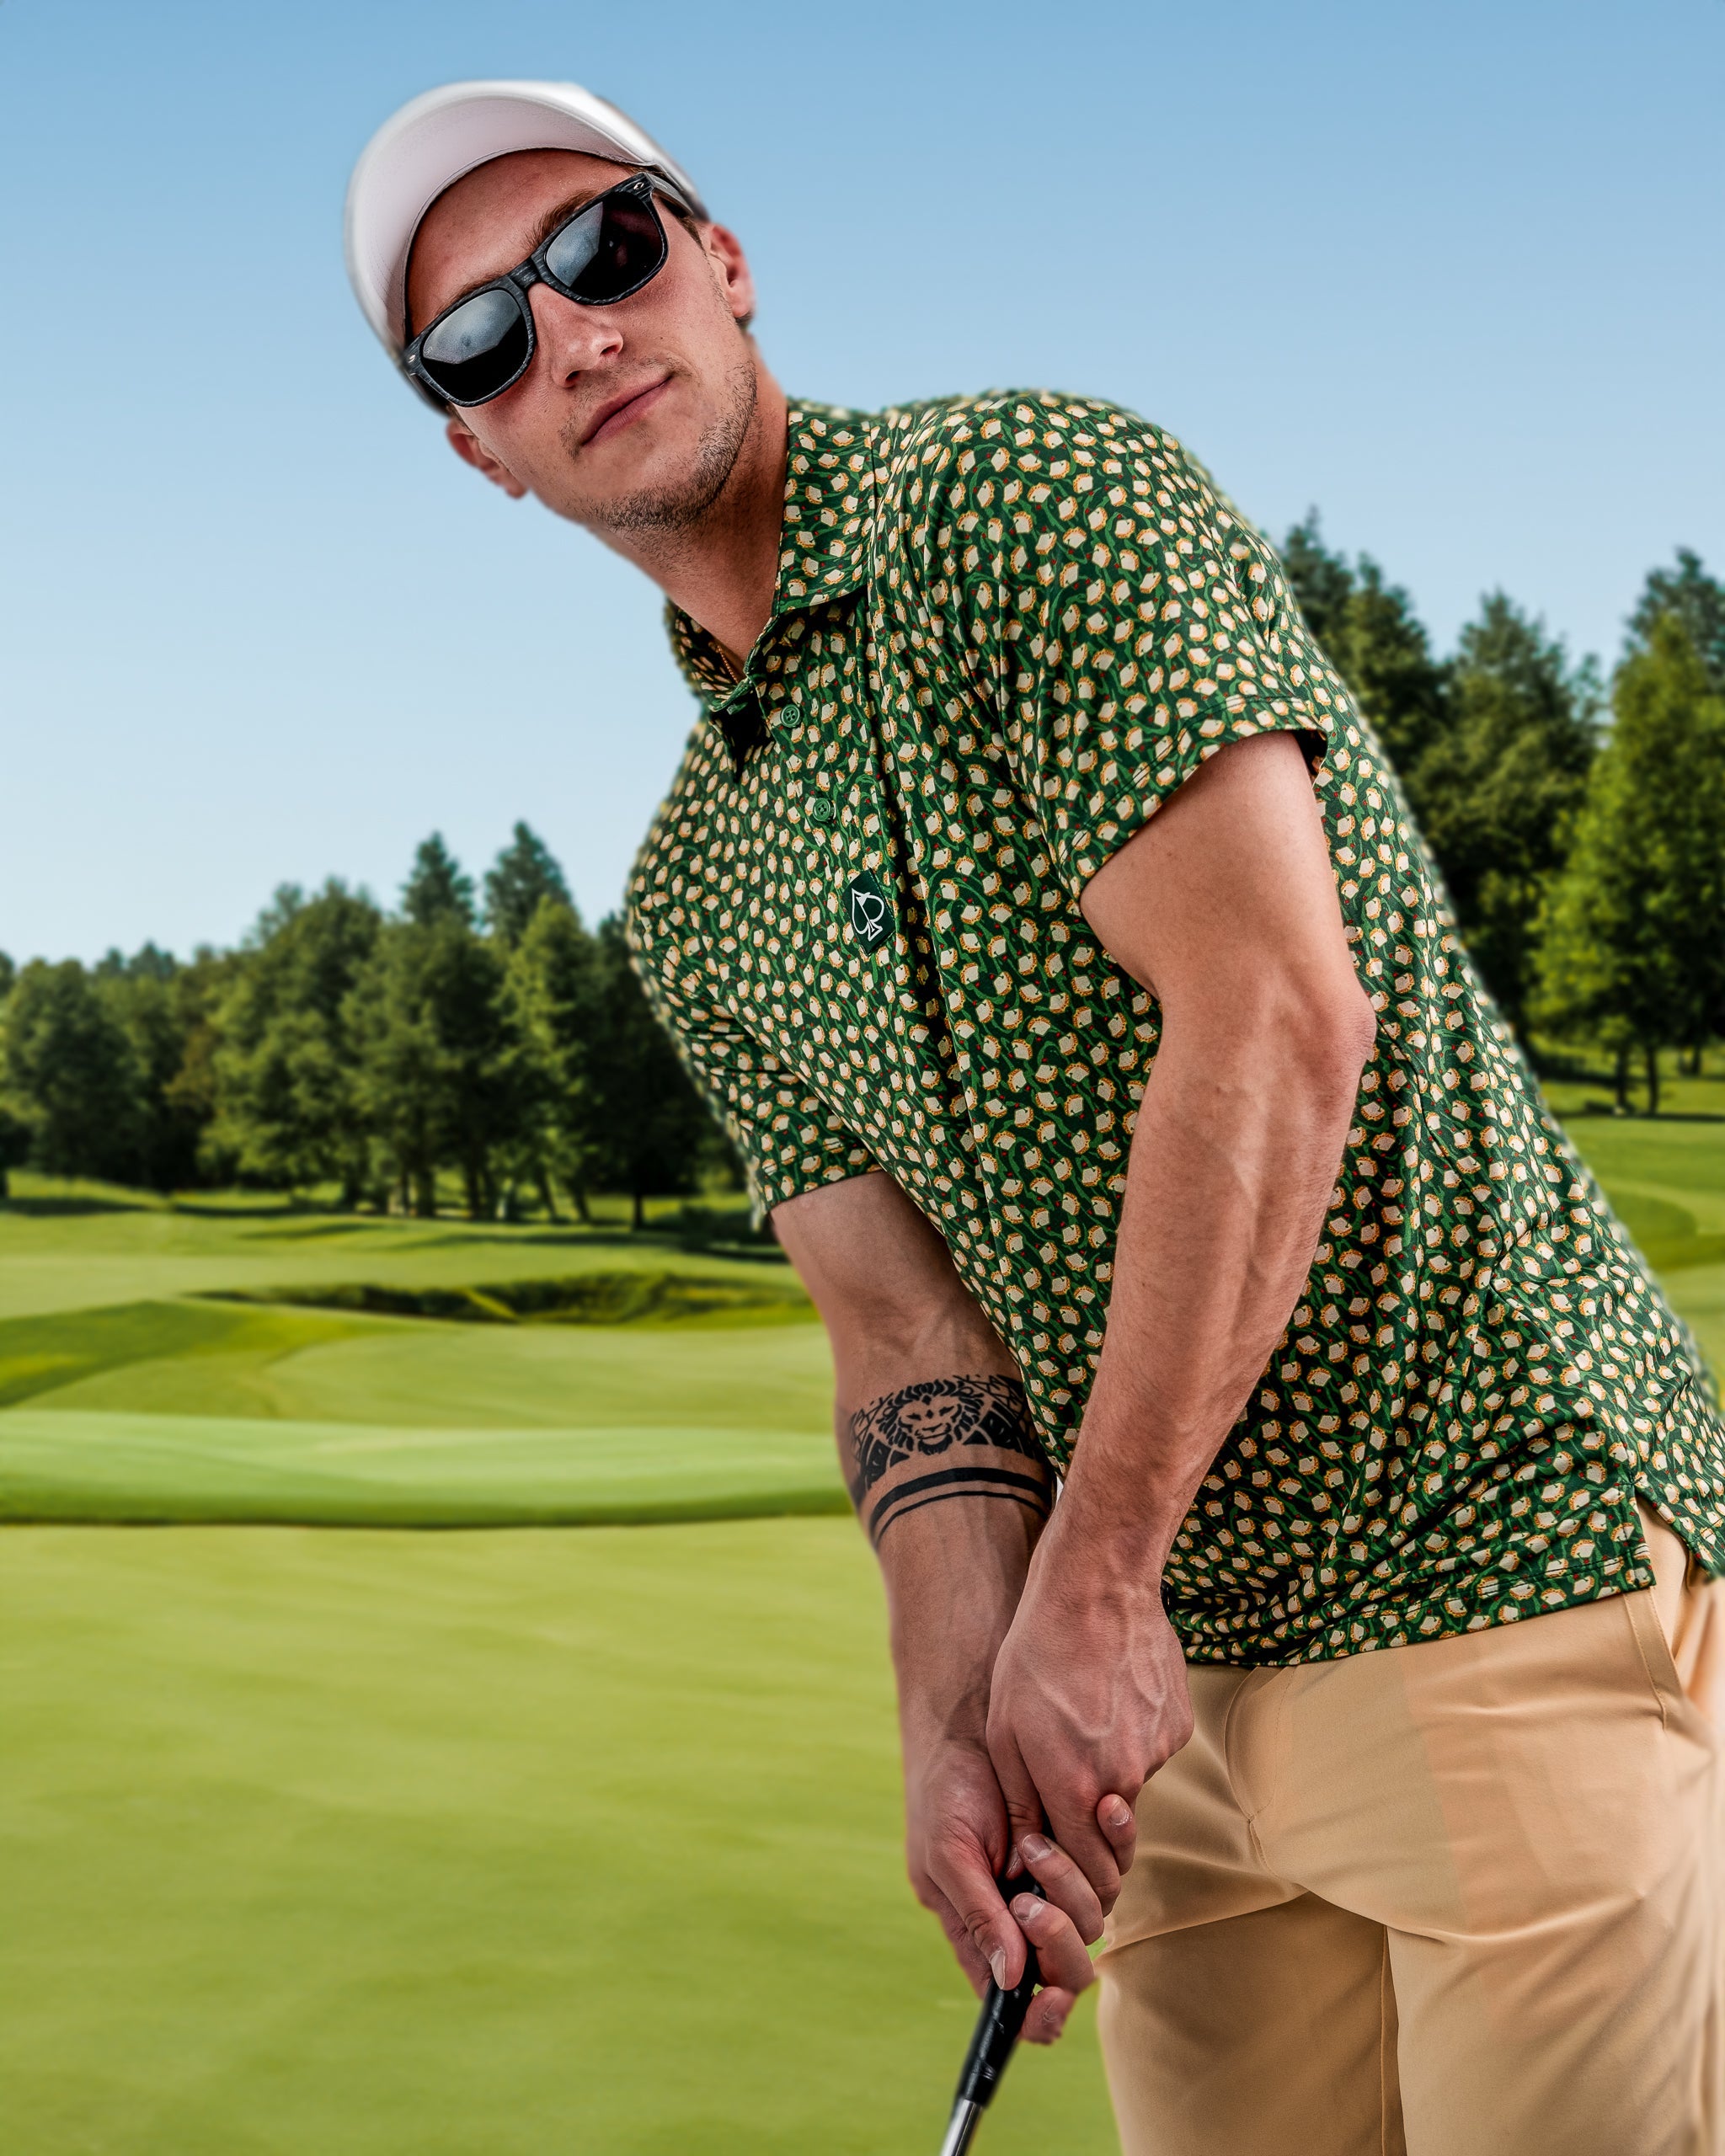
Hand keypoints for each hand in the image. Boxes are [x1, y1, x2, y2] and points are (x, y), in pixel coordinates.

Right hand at [903, 1726, 1122, 2041]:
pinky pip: (1114, 1865)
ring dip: (1069, 1884)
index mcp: (980, 1931)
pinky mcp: (1083, 1843)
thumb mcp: (948, 1852)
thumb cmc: (946, 1789)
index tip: (1053, 2005)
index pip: (1014, 2003)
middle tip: (1029, 1900)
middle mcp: (1022, 1915)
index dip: (1038, 2019)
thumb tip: (1010, 1981)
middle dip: (1057, 1942)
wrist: (971, 1721)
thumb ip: (977, 1915)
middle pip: (1065, 1969)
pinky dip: (1115, 1843)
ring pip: (1094, 1919)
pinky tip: (1103, 1815)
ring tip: (1032, 1839)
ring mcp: (1055, 1881)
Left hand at [985, 1510, 1192, 1909]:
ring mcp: (1158, 1752)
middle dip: (1090, 1836)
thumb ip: (1023, 1802)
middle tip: (1064, 1791)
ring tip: (1078, 1718)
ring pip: (1130, 1787)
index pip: (1085, 1870)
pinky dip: (1128, 1738)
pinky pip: (1149, 1750)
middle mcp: (1126, 1780)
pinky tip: (1106, 1695)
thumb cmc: (1035, 1656)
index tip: (1051, 1860)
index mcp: (1077, 1789)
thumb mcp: (1006, 1732)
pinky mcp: (1178, 1725)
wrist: (1096, 1588)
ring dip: (1106, 1773)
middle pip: (1114, 1838)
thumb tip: (1028, 1854)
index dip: (1068, 1874)